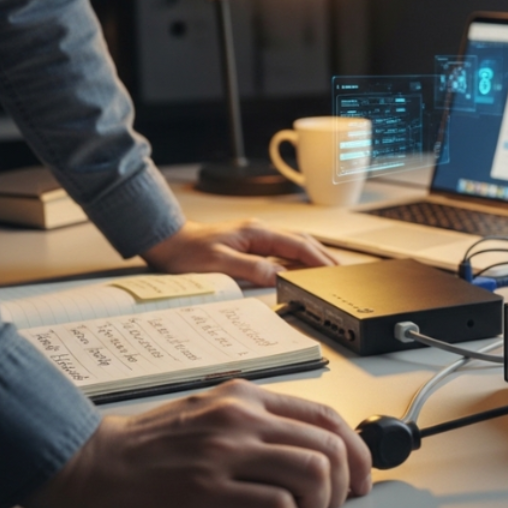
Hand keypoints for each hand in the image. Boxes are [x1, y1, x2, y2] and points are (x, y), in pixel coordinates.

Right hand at [21, 380, 372, 507]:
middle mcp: (240, 418)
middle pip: (330, 447)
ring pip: (314, 474)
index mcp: (245, 398)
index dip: (357, 452)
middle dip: (344, 485)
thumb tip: (308, 454)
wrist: (85, 466)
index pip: (326, 418)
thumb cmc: (144, 449)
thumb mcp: (209, 417)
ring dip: (318, 507)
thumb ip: (255, 426)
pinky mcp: (207, 492)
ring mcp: (225, 453)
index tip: (360, 478)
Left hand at [141, 219, 336, 286]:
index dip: (317, 259)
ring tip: (326, 269)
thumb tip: (278, 276)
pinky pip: (281, 250)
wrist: (167, 240)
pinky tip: (299, 268)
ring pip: (292, 244)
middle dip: (322, 255)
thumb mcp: (219, 262)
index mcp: (256, 232)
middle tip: (339, 270)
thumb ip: (251, 268)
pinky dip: (296, 258)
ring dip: (311, 256)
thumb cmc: (188, 251)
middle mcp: (259, 231)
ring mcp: (255, 237)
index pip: (296, 245)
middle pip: (300, 242)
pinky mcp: (249, 244)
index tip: (332, 270)